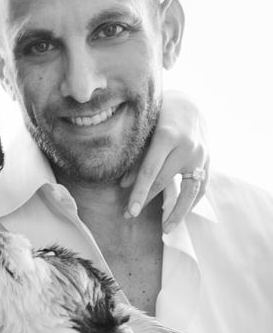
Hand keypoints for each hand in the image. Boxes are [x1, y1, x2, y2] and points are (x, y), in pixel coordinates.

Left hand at [121, 90, 208, 231]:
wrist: (189, 102)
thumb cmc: (159, 114)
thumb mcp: (145, 130)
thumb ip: (136, 156)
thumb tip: (124, 185)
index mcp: (167, 135)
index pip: (151, 171)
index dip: (139, 193)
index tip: (130, 212)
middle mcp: (187, 146)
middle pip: (165, 182)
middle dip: (145, 200)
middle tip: (129, 216)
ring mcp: (201, 154)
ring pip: (190, 190)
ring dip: (177, 212)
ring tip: (166, 229)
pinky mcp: (209, 160)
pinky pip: (202, 187)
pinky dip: (192, 202)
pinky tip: (180, 214)